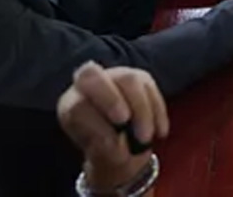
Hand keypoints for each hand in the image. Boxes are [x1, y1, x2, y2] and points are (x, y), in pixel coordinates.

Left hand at [57, 62, 166, 191]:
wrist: (125, 145)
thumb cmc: (108, 149)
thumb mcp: (102, 156)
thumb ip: (105, 147)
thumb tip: (117, 141)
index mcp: (72, 105)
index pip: (77, 104)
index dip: (94, 121)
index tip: (113, 139)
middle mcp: (89, 84)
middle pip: (90, 76)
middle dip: (110, 99)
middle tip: (125, 121)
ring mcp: (115, 77)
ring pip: (128, 79)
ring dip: (140, 110)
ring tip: (146, 137)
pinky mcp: (140, 78)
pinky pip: (150, 86)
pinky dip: (157, 111)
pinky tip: (160, 132)